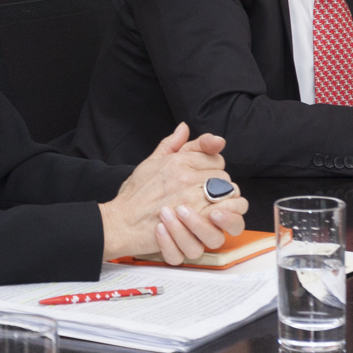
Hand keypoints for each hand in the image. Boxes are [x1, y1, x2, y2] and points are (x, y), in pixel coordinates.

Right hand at [99, 123, 248, 259]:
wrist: (122, 222)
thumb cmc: (133, 196)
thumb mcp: (150, 162)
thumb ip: (171, 144)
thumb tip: (184, 128)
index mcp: (179, 162)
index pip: (216, 158)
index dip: (213, 168)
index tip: (205, 177)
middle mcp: (188, 178)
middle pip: (225, 177)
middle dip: (221, 186)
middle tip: (207, 195)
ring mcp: (194, 200)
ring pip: (229, 196)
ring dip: (225, 203)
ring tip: (213, 209)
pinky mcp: (195, 223)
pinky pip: (223, 217)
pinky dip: (221, 220)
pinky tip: (211, 221)